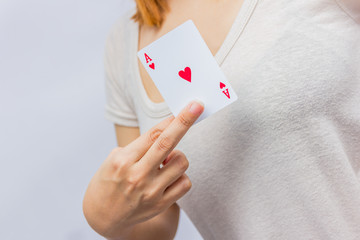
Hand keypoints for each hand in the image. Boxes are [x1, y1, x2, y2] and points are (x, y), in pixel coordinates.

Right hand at [82, 100, 203, 238]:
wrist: (102, 216)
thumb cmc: (108, 182)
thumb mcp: (114, 159)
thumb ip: (139, 147)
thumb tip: (167, 131)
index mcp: (123, 160)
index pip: (153, 134)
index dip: (172, 120)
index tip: (187, 108)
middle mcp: (137, 175)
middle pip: (167, 143)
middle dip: (185, 121)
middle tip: (197, 107)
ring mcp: (150, 191)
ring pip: (181, 162)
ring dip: (177, 157)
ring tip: (165, 162)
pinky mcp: (160, 204)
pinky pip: (185, 183)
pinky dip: (180, 176)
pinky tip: (169, 177)